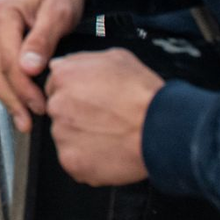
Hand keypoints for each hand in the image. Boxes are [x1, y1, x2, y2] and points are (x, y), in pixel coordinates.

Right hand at [0, 0, 88, 130]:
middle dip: (8, 98)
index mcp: (1, 14)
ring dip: (1, 95)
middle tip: (30, 121)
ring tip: (24, 116)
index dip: (22, 88)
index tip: (42, 107)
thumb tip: (28, 69)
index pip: (5, 61)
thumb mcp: (58, 14)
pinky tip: (18, 100)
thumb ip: (42, 40)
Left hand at [46, 49, 162, 184]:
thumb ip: (83, 60)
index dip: (76, 94)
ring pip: (66, 136)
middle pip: (59, 110)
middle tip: (103, 120)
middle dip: (77, 115)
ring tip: (110, 136)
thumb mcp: (115, 58)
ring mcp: (62, 134)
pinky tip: (108, 152)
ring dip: (82, 137)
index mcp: (63, 76)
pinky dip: (88, 160)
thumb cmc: (144, 96)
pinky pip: (74, 160)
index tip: (90, 102)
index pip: (56, 85)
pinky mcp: (71, 161)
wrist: (162, 131)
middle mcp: (57, 104)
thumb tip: (69, 64)